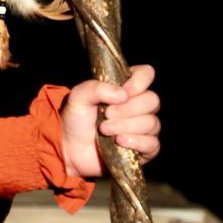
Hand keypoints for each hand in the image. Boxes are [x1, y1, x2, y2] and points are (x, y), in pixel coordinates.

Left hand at [60, 64, 160, 178]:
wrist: (70, 148)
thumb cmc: (76, 119)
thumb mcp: (78, 97)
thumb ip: (96, 88)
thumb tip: (123, 95)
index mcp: (126, 88)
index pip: (146, 74)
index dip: (138, 81)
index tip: (123, 92)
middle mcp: (139, 106)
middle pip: (152, 100)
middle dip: (127, 109)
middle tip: (106, 114)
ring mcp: (143, 128)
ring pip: (151, 123)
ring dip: (125, 126)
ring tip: (104, 129)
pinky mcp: (144, 148)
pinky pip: (152, 144)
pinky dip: (136, 142)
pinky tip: (119, 141)